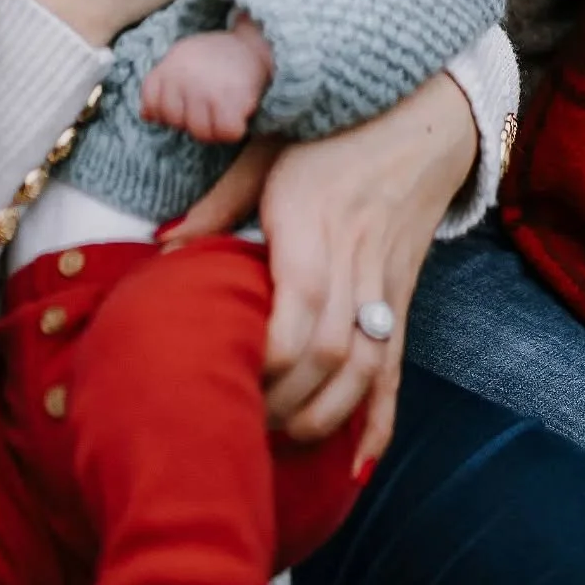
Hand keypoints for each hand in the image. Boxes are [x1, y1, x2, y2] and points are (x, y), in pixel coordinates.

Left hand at [141, 21, 273, 143]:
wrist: (252, 43)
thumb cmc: (215, 57)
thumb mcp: (182, 59)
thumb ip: (161, 85)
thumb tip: (147, 116)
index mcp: (169, 67)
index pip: (151, 107)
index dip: (166, 111)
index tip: (184, 101)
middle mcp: (184, 78)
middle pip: (175, 123)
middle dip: (191, 120)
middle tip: (208, 104)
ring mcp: (206, 90)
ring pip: (201, 133)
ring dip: (213, 128)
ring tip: (223, 110)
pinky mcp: (232, 99)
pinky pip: (225, 133)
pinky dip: (232, 130)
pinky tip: (236, 115)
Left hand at [162, 74, 477, 473]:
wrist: (422, 120)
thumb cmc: (332, 131)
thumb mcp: (267, 150)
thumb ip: (218, 204)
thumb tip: (163, 250)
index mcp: (315, 219)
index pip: (302, 303)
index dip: (273, 354)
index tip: (235, 377)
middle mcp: (356, 256)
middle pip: (332, 348)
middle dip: (288, 400)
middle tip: (242, 425)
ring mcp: (387, 281)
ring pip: (367, 366)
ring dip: (328, 417)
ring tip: (283, 446)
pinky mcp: (405, 297)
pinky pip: (396, 366)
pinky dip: (380, 418)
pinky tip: (358, 464)